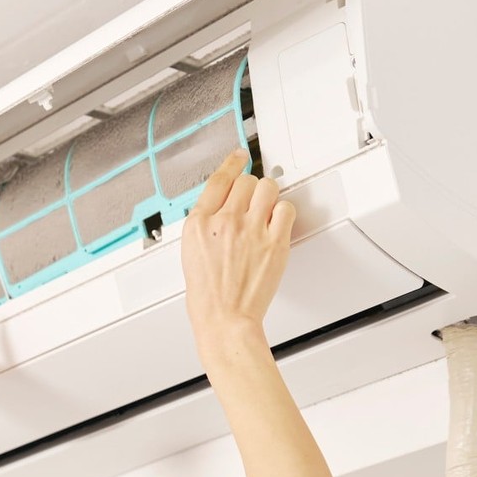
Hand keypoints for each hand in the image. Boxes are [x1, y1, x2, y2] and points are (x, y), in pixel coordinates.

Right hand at [181, 150, 295, 356]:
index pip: (218, 180)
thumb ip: (205, 226)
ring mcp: (251, 230)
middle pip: (245, 181)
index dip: (231, 164)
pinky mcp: (274, 242)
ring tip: (264, 211)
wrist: (224, 319)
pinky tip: (275, 224)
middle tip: (251, 202)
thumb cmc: (207, 295)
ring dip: (267, 197)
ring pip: (267, 188)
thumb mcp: (191, 253)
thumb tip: (221, 208)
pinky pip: (285, 209)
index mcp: (199, 224)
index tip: (239, 157)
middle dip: (250, 189)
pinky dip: (282, 213)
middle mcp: (224, 222)